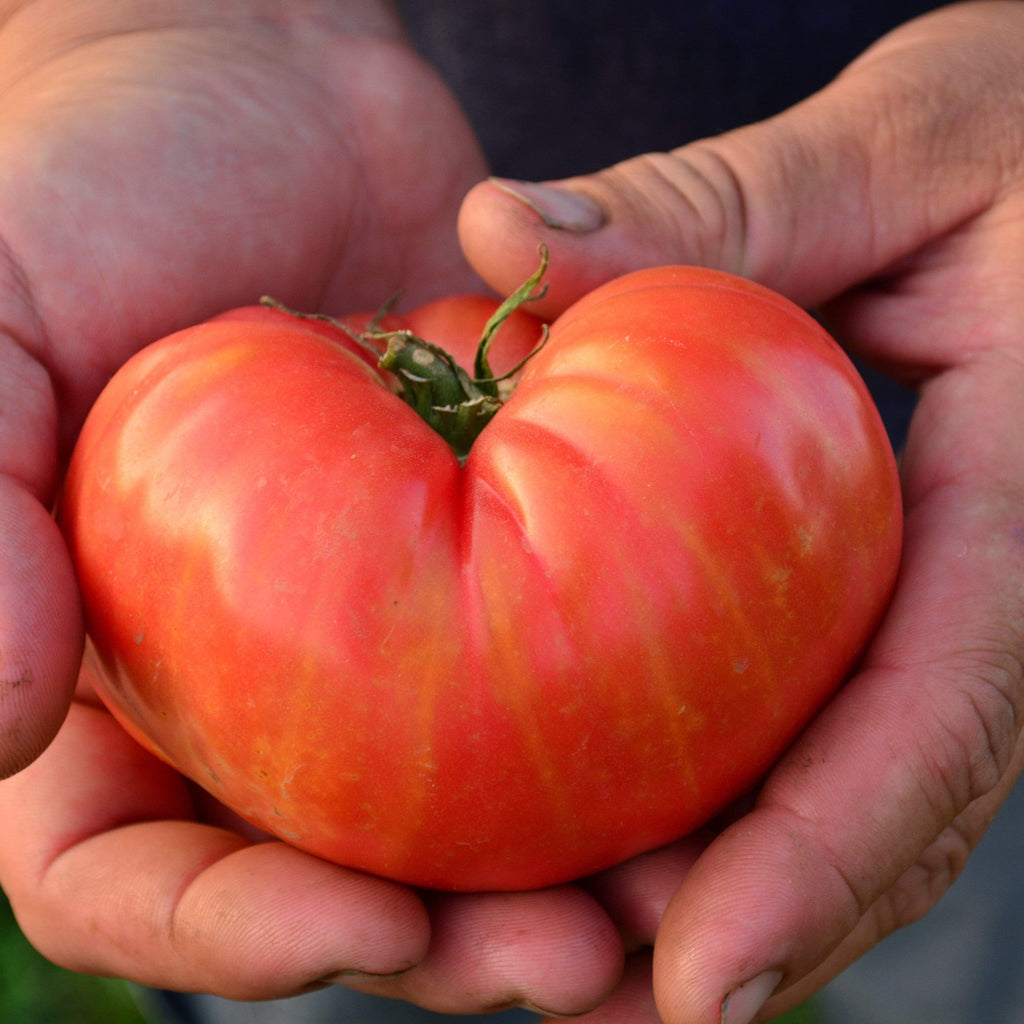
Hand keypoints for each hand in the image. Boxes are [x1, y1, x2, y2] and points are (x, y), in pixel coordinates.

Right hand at [0, 0, 624, 1011]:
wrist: (254, 80)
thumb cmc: (91, 182)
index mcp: (102, 668)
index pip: (131, 876)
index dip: (236, 935)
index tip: (369, 919)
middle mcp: (239, 674)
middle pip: (333, 875)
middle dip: (448, 940)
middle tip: (574, 956)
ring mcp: (371, 622)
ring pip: (464, 809)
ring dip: (561, 874)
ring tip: (669, 897)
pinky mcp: (484, 545)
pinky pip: (556, 665)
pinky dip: (625, 728)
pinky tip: (708, 755)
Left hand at [459, 2, 1023, 1019]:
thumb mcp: (904, 147)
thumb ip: (723, 205)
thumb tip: (498, 234)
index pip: (938, 723)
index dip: (823, 867)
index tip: (696, 983)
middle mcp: (999, 586)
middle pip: (888, 804)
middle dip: (755, 917)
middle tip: (589, 986)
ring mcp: (959, 593)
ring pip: (856, 777)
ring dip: (732, 870)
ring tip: (580, 932)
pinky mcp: (905, 573)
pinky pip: (827, 698)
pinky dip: (736, 767)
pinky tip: (626, 788)